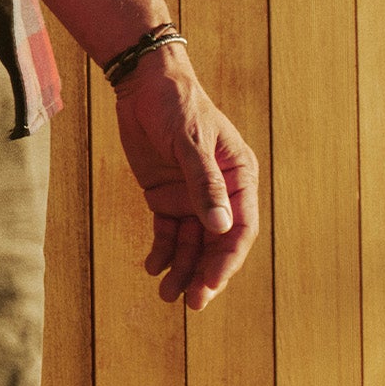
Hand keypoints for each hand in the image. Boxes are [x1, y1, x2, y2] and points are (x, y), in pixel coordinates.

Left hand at [112, 45, 257, 310]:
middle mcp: (220, 192)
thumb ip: (204, 183)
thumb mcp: (190, 142)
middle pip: (217, 243)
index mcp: (239, 177)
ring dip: (183, 269)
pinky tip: (152, 267)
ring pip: (192, 243)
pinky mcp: (166, 196)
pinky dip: (162, 251)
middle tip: (192, 302)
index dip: (227, 259)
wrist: (144, 83)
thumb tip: (221, 228)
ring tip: (167, 294)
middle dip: (206, 273)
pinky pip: (168, 232)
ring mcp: (192, 196)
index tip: (212, 283)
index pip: (240, 228)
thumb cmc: (176, 105)